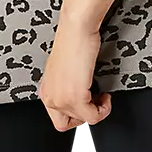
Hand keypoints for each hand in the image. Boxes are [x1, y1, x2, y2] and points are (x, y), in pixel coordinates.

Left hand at [38, 15, 111, 130]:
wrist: (76, 27)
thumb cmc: (72, 40)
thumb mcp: (63, 69)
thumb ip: (65, 86)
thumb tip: (79, 95)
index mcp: (45, 90)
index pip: (58, 117)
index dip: (76, 112)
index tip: (87, 101)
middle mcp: (50, 97)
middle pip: (67, 124)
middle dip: (84, 114)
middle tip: (94, 100)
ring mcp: (62, 99)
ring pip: (82, 120)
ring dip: (96, 110)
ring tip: (101, 95)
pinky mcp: (76, 97)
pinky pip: (93, 117)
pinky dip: (104, 110)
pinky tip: (105, 95)